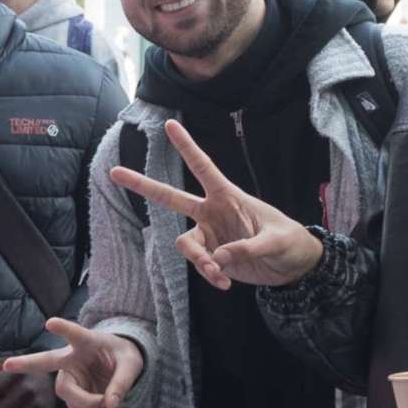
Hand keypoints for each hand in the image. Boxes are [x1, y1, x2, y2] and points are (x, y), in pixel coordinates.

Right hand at [3, 318, 145, 407]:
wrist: (120, 367)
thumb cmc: (124, 357)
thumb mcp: (132, 365)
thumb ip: (122, 383)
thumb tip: (111, 404)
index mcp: (88, 342)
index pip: (74, 333)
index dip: (63, 328)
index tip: (49, 322)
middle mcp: (72, 357)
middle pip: (47, 362)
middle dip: (27, 363)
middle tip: (6, 365)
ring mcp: (69, 376)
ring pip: (68, 395)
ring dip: (90, 405)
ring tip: (110, 403)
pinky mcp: (71, 393)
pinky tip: (104, 406)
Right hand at [108, 120, 323, 288]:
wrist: (292, 267)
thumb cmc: (289, 242)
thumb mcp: (275, 241)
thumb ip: (246, 248)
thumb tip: (219, 258)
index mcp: (229, 196)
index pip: (203, 167)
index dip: (187, 147)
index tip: (169, 124)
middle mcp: (212, 212)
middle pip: (171, 197)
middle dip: (143, 185)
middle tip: (114, 171)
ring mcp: (209, 235)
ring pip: (185, 244)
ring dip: (200, 261)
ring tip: (220, 273)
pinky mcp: (212, 256)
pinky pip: (200, 265)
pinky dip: (211, 275)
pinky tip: (226, 283)